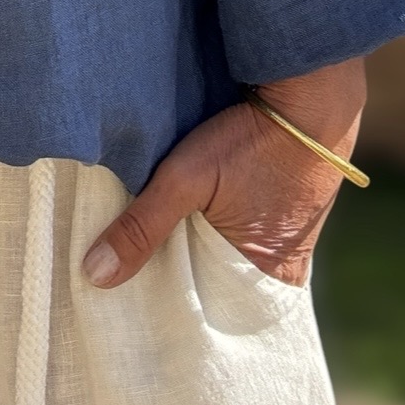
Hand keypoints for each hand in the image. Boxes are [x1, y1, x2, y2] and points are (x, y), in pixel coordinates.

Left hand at [80, 56, 365, 289]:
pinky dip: (218, 227)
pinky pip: (245, 230)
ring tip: (157, 244)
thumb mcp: (187, 179)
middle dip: (183, 279)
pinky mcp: (287, 205)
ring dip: (199, 248)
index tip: (136, 303)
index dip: (175, 305)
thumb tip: (94, 276)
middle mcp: (286, 270)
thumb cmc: (252, 139)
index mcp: (271, 281)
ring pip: (230, 256)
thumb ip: (142, 226)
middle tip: (136, 275)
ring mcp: (291, 236)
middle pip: (219, 286)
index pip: (212, 312)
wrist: (311, 92)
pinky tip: (191, 214)